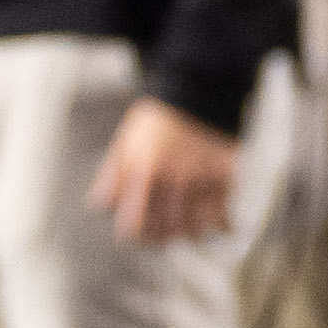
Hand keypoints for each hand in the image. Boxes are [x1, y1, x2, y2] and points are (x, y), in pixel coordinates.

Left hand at [88, 97, 240, 246]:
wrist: (197, 90)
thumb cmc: (154, 121)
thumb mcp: (124, 143)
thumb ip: (111, 177)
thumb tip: (101, 208)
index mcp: (143, 171)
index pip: (133, 227)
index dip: (134, 234)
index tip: (137, 230)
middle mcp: (173, 179)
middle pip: (165, 233)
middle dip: (161, 237)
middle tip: (162, 232)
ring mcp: (201, 180)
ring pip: (194, 232)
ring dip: (188, 235)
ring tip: (186, 229)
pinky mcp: (226, 179)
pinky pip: (224, 220)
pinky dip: (220, 228)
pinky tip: (214, 225)